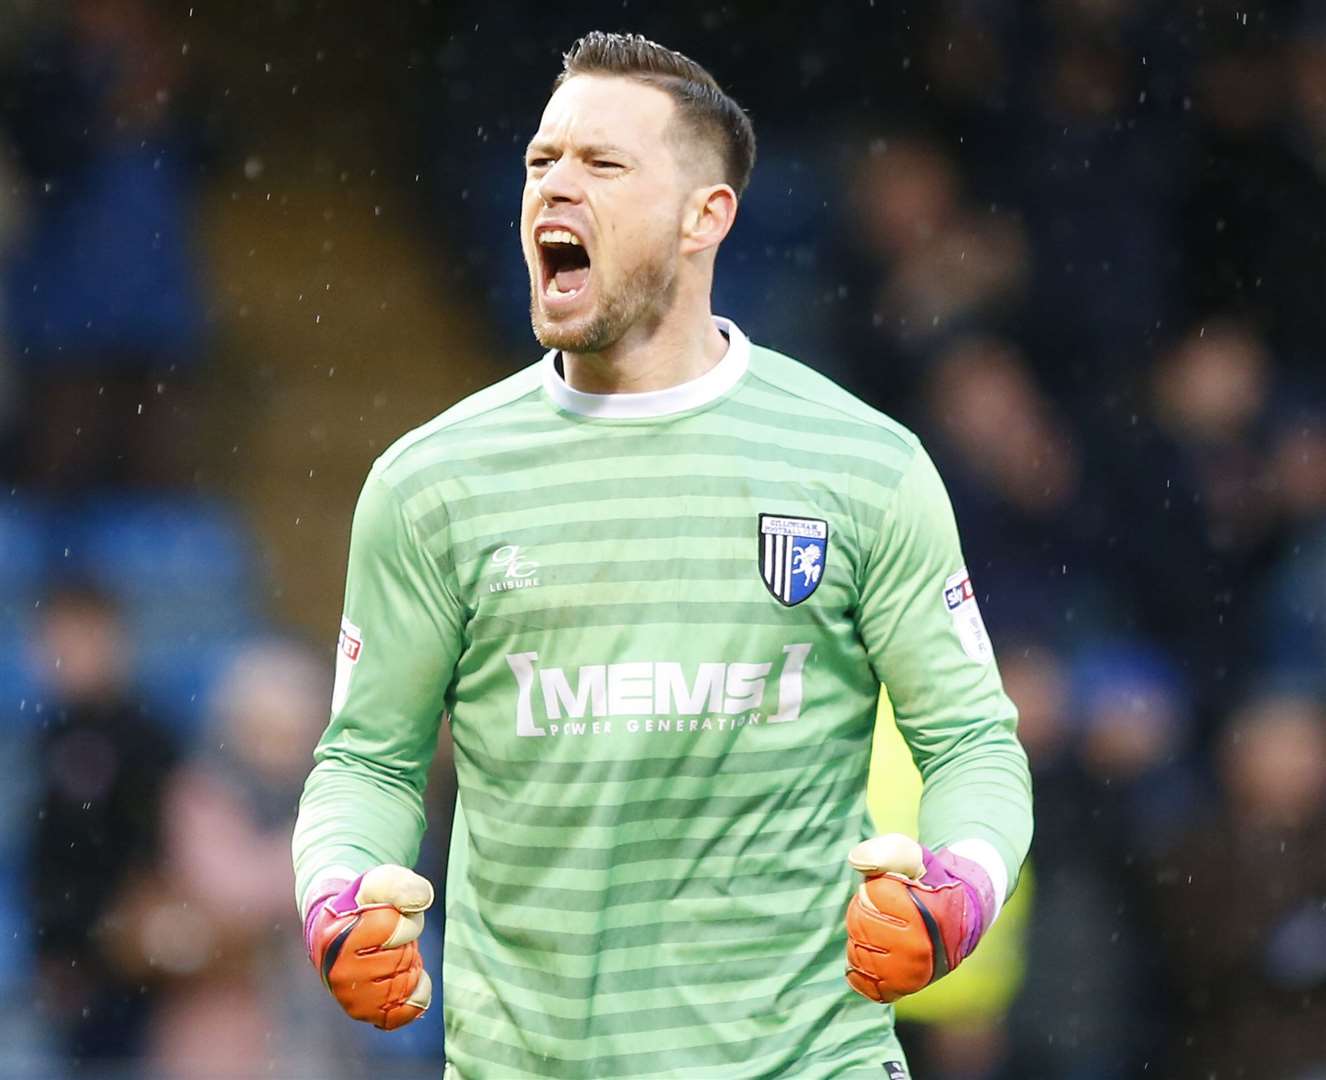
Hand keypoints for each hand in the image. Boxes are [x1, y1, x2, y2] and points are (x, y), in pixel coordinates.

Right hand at [304, 864, 434, 1028]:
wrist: (339, 931)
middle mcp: (340, 972)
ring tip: (388, 953)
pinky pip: (404, 1011)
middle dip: (406, 942)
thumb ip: (400, 885)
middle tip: (388, 937)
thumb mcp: (380, 883)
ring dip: (409, 965)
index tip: (389, 915)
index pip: (397, 929)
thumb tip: (419, 902)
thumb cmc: (363, 905)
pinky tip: (403, 979)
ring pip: (407, 983)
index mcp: (339, 936)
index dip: (404, 918)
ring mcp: (350, 998)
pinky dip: (415, 994)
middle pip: (404, 957)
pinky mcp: (364, 1013)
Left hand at [844, 834, 994, 1002]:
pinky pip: (864, 982)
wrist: (961, 915)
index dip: (872, 888)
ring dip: (860, 939)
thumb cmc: (932, 881)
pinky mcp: (902, 989)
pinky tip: (872, 953)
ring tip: (882, 930)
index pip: (868, 898)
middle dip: (863, 912)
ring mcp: (910, 974)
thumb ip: (887, 852)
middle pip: (858, 926)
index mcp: (920, 914)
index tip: (890, 888)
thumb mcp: (914, 856)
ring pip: (857, 954)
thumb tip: (857, 861)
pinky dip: (859, 969)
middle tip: (885, 909)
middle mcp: (917, 949)